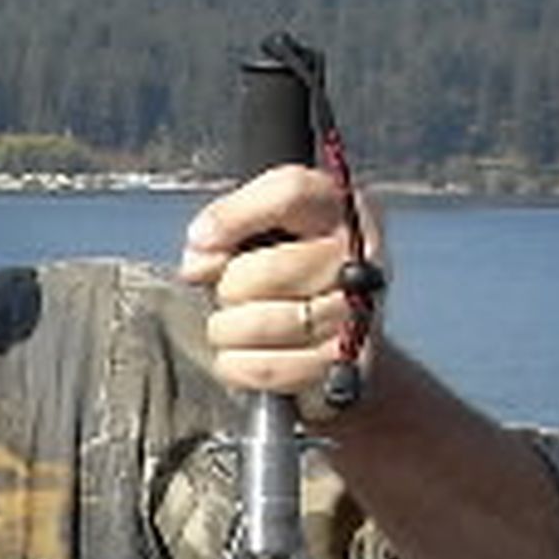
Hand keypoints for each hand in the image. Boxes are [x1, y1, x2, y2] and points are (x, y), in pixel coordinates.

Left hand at [177, 163, 386, 407]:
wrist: (333, 336)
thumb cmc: (283, 274)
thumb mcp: (253, 232)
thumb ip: (225, 227)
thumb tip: (200, 255)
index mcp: (335, 207)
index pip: (290, 192)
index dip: (234, 217)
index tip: (202, 241)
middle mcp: (358, 253)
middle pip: (269, 270)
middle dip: (230, 288)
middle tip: (230, 294)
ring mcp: (358, 310)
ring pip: (269, 323)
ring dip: (231, 329)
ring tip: (232, 325)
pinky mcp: (347, 361)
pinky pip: (271, 367)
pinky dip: (240, 365)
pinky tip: (239, 355)